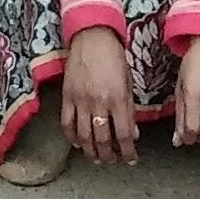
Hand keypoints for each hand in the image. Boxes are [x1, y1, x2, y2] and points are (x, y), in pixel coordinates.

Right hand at [60, 24, 136, 165]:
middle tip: (113, 162)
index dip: (127, 152)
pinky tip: (78, 144)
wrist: (92, 37)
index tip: (130, 160)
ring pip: (84, 137)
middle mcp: (99, 102)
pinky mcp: (66, 96)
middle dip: (109, 156)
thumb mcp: (128, 82)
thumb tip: (133, 135)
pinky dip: (72, 138)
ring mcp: (80, 100)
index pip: (123, 134)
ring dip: (91, 152)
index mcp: (118, 98)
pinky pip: (67, 124)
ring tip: (97, 159)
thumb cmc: (114, 58)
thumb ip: (129, 110)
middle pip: (102, 140)